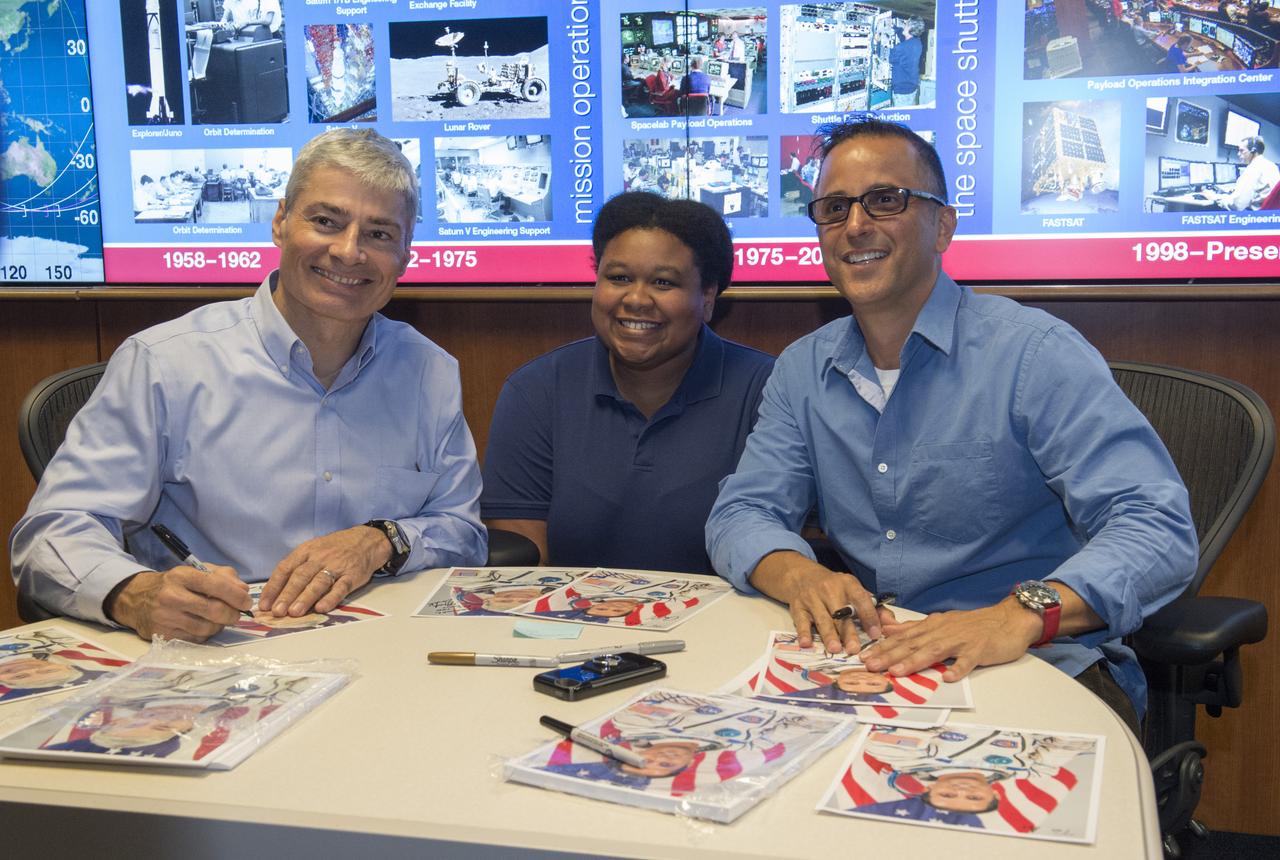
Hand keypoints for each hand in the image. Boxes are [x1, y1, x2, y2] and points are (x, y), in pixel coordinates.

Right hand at [107, 565, 250, 642]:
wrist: (137, 599)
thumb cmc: (175, 584)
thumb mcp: (197, 571)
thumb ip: (224, 576)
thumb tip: (243, 590)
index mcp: (182, 576)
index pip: (215, 585)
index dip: (236, 595)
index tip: (246, 602)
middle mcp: (171, 596)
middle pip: (214, 610)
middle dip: (232, 614)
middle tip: (237, 615)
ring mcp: (165, 617)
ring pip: (207, 628)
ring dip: (219, 626)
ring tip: (218, 619)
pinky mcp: (162, 635)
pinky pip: (196, 639)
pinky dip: (206, 635)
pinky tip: (203, 626)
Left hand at [258, 526, 390, 616]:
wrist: (366, 541)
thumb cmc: (334, 549)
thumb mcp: (313, 550)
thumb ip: (297, 568)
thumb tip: (276, 594)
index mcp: (306, 550)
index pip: (285, 568)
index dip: (274, 586)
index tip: (264, 604)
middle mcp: (319, 557)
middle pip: (300, 576)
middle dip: (287, 595)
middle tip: (277, 612)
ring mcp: (337, 566)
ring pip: (318, 582)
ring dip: (305, 598)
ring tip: (294, 612)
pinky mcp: (352, 575)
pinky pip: (340, 587)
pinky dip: (331, 598)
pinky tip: (321, 608)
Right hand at [749, 551, 895, 654]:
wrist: (801, 576)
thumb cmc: (833, 587)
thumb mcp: (853, 590)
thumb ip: (874, 607)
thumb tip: (892, 624)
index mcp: (848, 584)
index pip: (861, 599)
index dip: (869, 616)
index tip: (876, 634)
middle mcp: (829, 589)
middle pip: (840, 613)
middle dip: (848, 632)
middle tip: (855, 649)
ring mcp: (812, 598)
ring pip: (822, 619)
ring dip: (829, 635)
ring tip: (835, 649)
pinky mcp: (798, 607)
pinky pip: (801, 622)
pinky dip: (803, 633)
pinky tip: (806, 644)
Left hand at [861, 597, 1042, 681]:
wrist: (1009, 618)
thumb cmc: (974, 625)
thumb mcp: (941, 622)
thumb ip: (915, 627)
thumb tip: (888, 628)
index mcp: (933, 626)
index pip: (903, 637)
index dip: (883, 647)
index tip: (864, 657)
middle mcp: (943, 631)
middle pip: (913, 644)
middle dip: (889, 655)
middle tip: (870, 666)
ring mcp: (962, 640)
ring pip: (934, 650)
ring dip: (914, 661)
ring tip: (897, 672)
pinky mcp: (980, 650)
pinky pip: (968, 661)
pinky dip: (958, 668)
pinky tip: (948, 678)